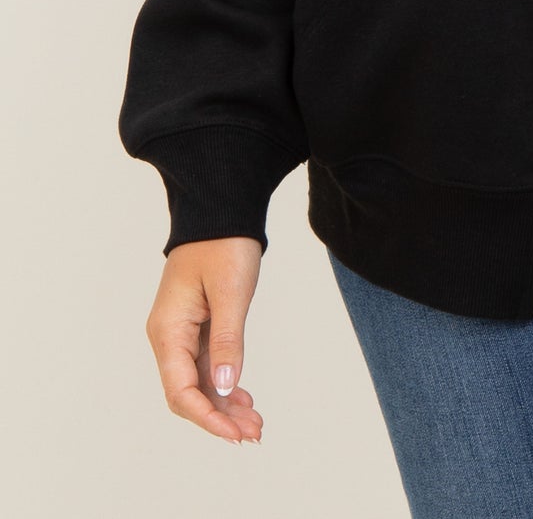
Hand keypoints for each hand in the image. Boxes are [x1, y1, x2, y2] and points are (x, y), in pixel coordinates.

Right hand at [145, 237, 264, 444]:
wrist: (221, 209)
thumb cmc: (223, 243)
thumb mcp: (230, 292)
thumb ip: (227, 341)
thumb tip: (224, 387)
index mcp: (168, 329)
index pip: (181, 391)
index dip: (207, 417)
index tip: (235, 433)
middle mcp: (168, 335)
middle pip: (187, 393)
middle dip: (218, 417)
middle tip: (254, 432)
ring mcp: (181, 332)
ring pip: (198, 382)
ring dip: (223, 404)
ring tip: (254, 422)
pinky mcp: (196, 326)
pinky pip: (205, 365)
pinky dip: (224, 384)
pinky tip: (243, 398)